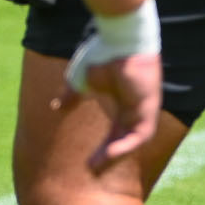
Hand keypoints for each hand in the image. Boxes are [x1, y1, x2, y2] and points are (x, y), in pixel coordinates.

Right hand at [68, 51, 161, 170]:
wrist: (119, 37)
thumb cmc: (102, 52)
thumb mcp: (81, 78)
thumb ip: (71, 94)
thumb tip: (56, 108)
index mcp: (123, 102)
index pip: (116, 131)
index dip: (103, 146)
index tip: (89, 160)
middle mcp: (136, 108)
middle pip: (124, 138)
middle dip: (108, 154)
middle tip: (91, 167)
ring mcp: (145, 107)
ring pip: (135, 140)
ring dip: (117, 153)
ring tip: (97, 164)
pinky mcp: (149, 106)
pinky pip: (141, 133)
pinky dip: (127, 144)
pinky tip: (111, 152)